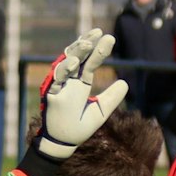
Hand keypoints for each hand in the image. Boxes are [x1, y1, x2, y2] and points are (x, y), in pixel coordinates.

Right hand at [32, 29, 128, 159]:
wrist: (65, 143)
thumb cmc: (80, 127)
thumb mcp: (101, 111)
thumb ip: (111, 98)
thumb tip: (125, 82)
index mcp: (81, 82)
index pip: (90, 61)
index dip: (98, 49)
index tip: (109, 37)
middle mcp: (70, 81)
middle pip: (77, 56)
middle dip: (87, 43)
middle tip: (98, 33)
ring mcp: (60, 86)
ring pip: (66, 62)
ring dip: (76, 52)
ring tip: (88, 43)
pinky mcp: (51, 94)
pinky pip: (56, 78)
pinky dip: (64, 69)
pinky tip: (74, 62)